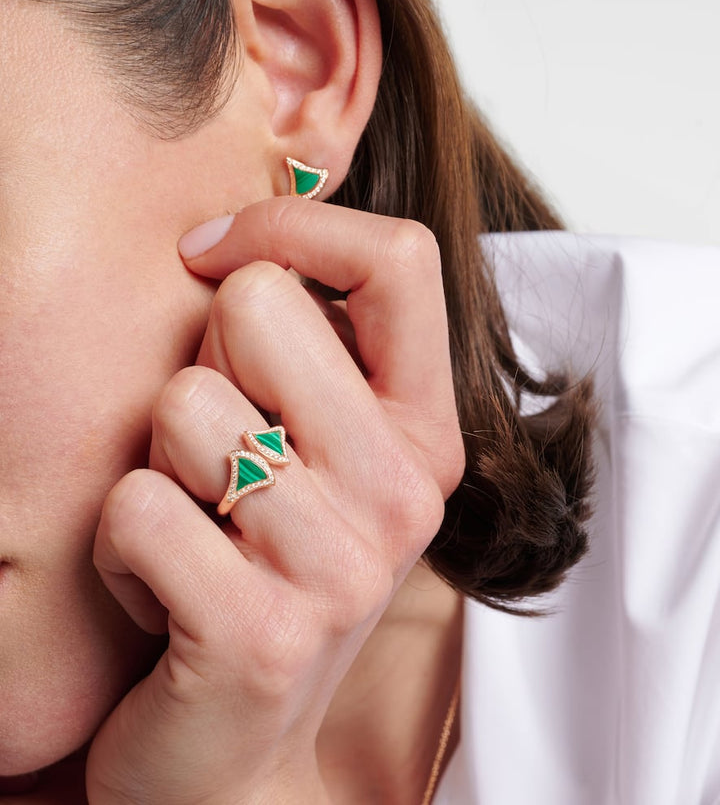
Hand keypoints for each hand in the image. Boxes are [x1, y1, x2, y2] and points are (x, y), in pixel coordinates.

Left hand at [86, 198, 463, 803]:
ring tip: (199, 530)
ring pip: (181, 408)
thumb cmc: (269, 571)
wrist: (239, 748)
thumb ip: (309, 353)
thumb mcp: (319, 456)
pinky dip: (121, 545)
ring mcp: (339, 567)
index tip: (213, 254)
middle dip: (203, 364)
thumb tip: (240, 247)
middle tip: (218, 451)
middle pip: (257, 307)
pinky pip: (134, 508)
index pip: (399, 259)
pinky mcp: (257, 632)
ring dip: (157, 466)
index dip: (292, 226)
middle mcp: (401, 491)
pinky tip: (165, 592)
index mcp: (424, 434)